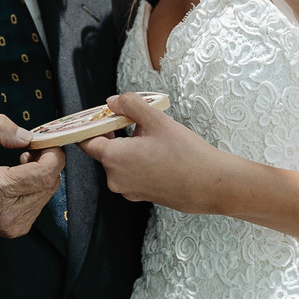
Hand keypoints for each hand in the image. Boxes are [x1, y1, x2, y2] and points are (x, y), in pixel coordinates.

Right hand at [0, 114, 65, 237]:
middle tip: (33, 148)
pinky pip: (39, 203)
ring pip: (47, 194)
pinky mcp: (17, 228)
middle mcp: (9, 214)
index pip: (44, 174)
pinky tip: (19, 179)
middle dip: (48, 162)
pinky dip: (36, 187)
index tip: (46, 142)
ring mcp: (14, 224)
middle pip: (50, 183)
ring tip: (22, 163)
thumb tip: (27, 138)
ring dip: (42, 175)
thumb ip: (1, 129)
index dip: (52, 154)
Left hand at [79, 92, 223, 213]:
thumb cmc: (185, 153)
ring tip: (152, 136)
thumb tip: (112, 102)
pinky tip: (158, 153)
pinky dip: (137, 161)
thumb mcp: (156, 120)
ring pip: (119, 162)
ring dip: (128, 147)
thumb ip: (130, 105)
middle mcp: (116, 179)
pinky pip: (131, 173)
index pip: (87, 141)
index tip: (102, 115)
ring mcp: (129, 190)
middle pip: (104, 151)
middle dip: (114, 133)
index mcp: (114, 159)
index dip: (92, 125)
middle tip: (132, 118)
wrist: (211, 184)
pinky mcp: (142, 195)